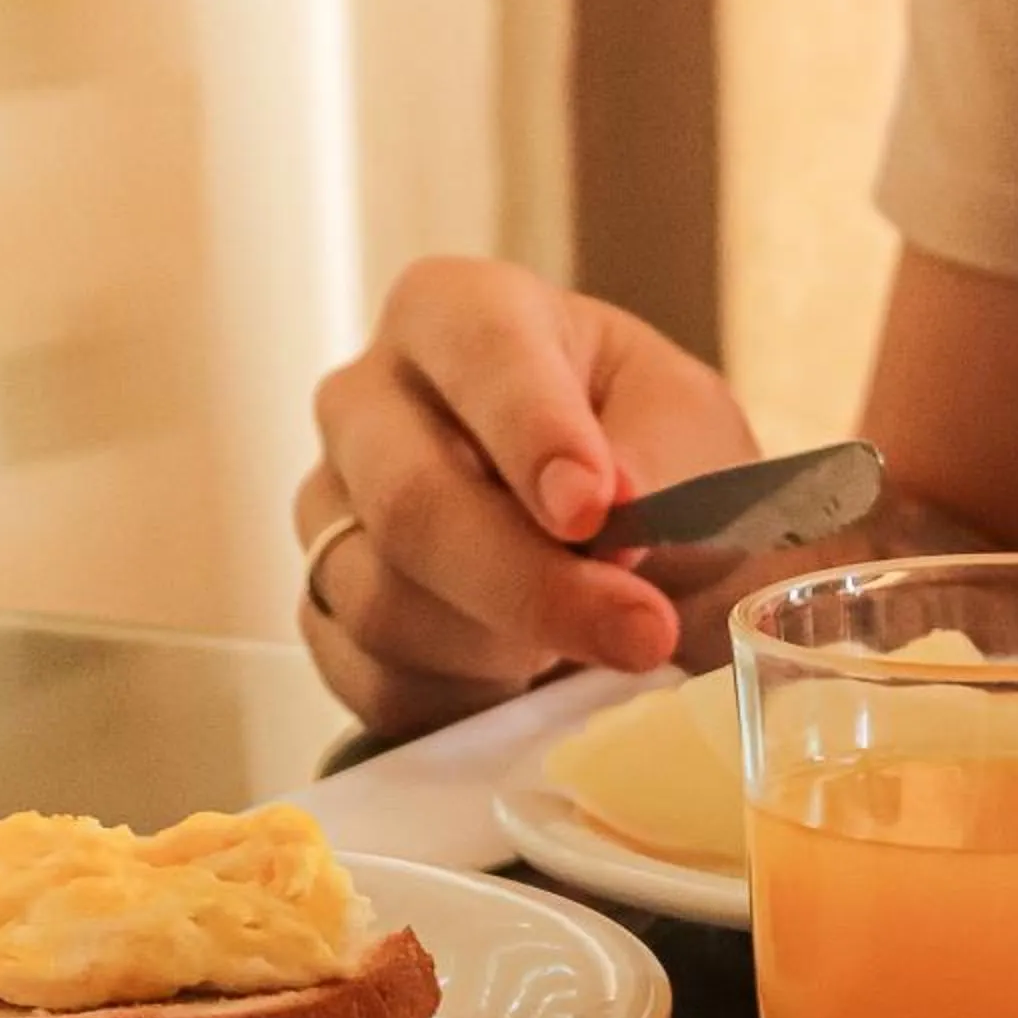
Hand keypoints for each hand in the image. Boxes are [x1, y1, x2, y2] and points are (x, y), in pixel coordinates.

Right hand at [297, 258, 757, 734]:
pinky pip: (379, 680)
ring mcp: (332, 511)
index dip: (534, 433)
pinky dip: (471, 702)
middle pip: (409, 500)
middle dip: (531, 583)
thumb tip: (612, 516)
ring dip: (510, 651)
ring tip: (592, 645)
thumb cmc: (655, 461)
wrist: (642, 553)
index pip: (475, 354)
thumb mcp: (691, 433)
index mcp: (458, 314)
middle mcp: (368, 402)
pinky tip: (528, 681)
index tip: (598, 510)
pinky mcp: (326, 613)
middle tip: (641, 631)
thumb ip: (660, 465)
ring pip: (386, 604)